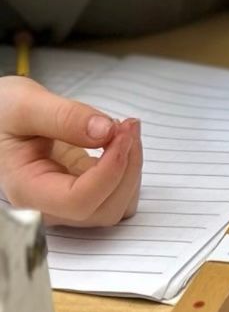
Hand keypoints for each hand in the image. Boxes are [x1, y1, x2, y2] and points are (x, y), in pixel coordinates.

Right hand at [0, 76, 142, 226]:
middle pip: (105, 208)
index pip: (78, 201)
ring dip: (132, 168)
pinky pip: (120, 193)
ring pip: (119, 205)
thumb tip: (105, 131)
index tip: (120, 133)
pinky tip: (120, 140)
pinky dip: (129, 168)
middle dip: (127, 167)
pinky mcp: (86, 191)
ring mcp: (69, 202)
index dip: (110, 171)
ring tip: (124, 129)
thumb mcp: (24, 103)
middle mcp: (49, 205)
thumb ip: (63, 116)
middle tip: (127, 125)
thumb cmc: (3, 113)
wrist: (2, 117)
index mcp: (27, 189)